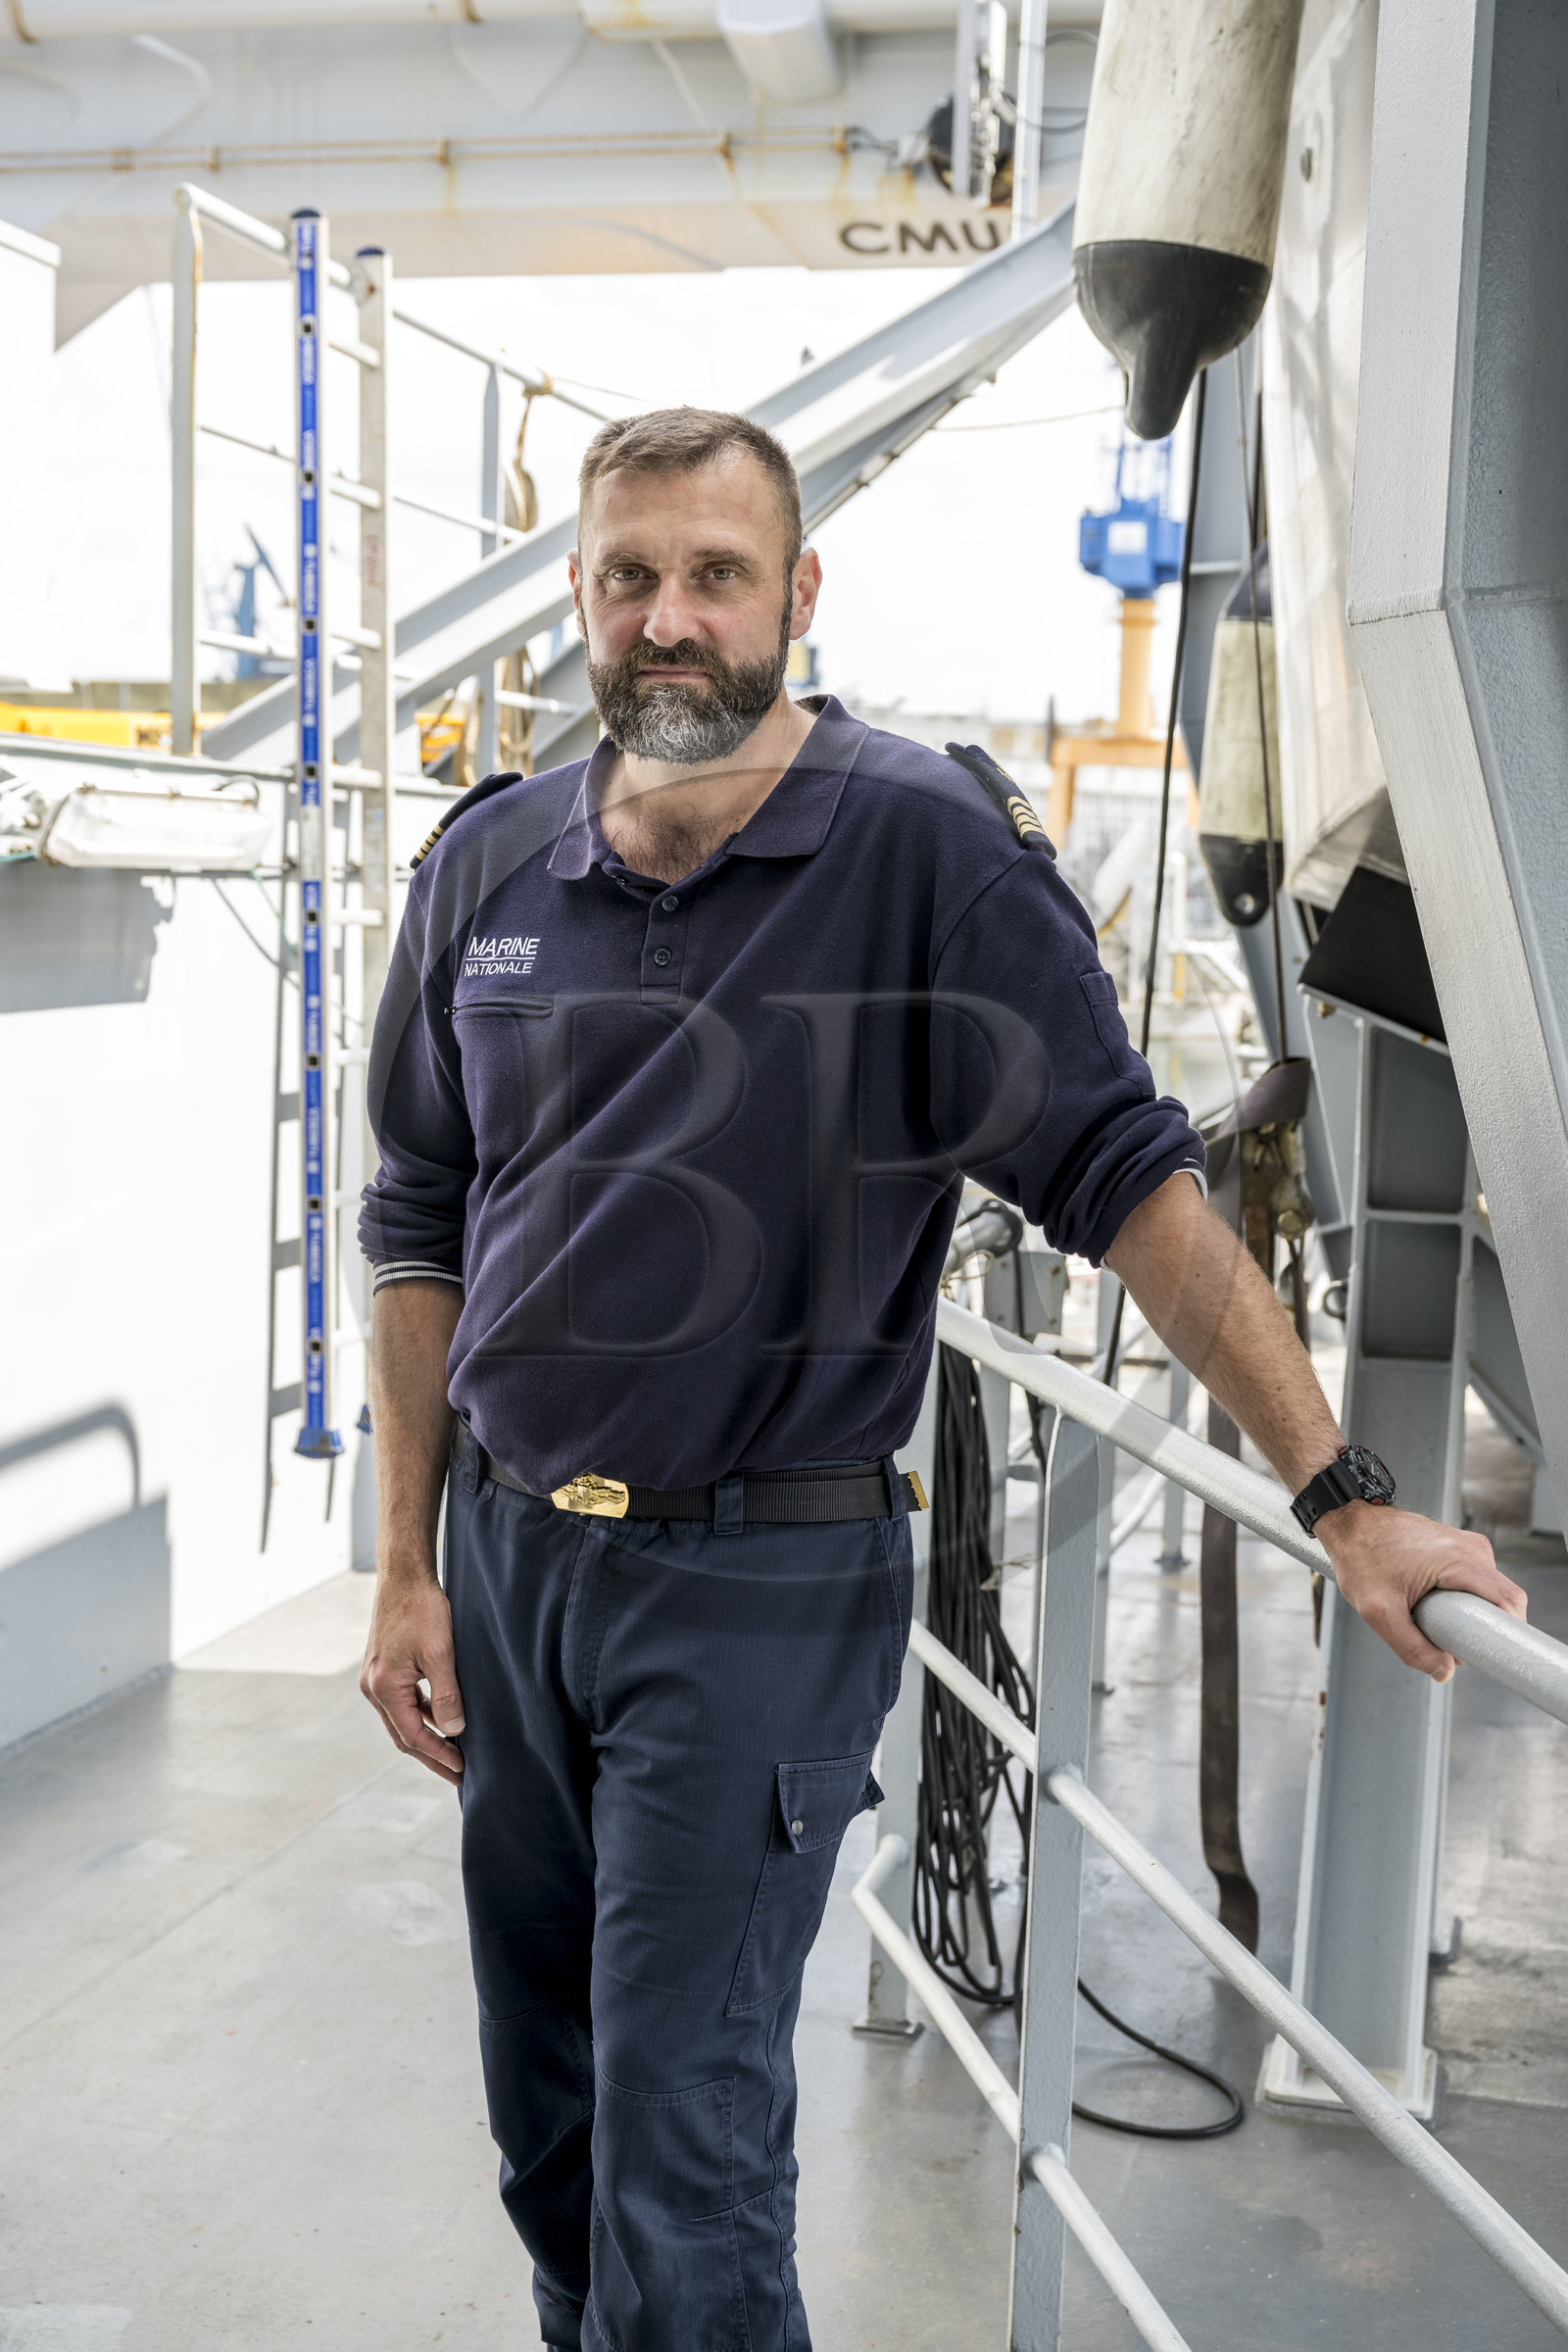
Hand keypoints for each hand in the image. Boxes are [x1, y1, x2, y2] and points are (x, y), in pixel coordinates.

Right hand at [361, 1566, 465, 1783]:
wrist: (404, 1576)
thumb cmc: (421, 1609)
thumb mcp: (440, 1653)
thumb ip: (446, 1695)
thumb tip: (453, 1731)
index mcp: (383, 1688)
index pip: (412, 1736)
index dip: (438, 1755)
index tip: (462, 1768)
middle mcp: (373, 1688)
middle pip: (404, 1734)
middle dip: (431, 1755)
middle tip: (458, 1773)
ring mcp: (376, 1678)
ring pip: (403, 1719)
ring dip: (427, 1736)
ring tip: (454, 1751)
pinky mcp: (384, 1668)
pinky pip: (403, 1702)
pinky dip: (422, 1714)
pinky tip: (441, 1718)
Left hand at [1318, 1500, 1527, 1680]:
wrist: (1349, 1521)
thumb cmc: (1360, 1555)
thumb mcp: (1379, 1612)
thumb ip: (1411, 1648)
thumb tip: (1443, 1672)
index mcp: (1460, 1559)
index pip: (1510, 1602)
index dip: (1508, 1634)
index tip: (1489, 1653)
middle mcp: (1471, 1548)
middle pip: (1501, 1601)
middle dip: (1480, 1629)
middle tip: (1446, 1641)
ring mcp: (1467, 1545)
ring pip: (1486, 1594)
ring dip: (1467, 1615)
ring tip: (1430, 1617)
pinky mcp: (1458, 1548)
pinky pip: (1474, 1583)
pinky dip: (1459, 1600)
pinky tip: (1430, 1604)